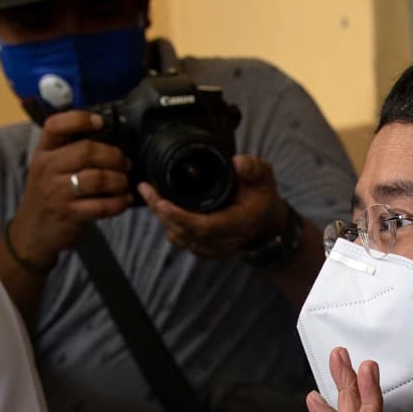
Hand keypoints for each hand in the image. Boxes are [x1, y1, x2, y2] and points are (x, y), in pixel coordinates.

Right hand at [8, 110, 135, 267]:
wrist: (32, 230)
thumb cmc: (48, 194)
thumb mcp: (48, 168)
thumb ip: (69, 151)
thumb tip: (106, 136)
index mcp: (43, 153)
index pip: (56, 125)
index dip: (80, 119)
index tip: (100, 122)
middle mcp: (47, 169)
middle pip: (86, 151)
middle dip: (114, 156)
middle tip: (125, 163)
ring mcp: (57, 192)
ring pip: (98, 178)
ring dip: (120, 180)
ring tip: (125, 182)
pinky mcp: (70, 214)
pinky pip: (102, 205)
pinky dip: (119, 202)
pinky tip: (124, 200)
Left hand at [140, 154, 286, 260]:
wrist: (265, 221)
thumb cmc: (262, 197)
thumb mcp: (264, 177)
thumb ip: (254, 168)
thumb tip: (237, 162)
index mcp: (239, 224)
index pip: (205, 227)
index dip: (181, 217)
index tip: (163, 202)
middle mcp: (224, 241)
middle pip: (185, 233)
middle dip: (162, 212)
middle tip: (147, 190)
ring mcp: (213, 248)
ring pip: (179, 237)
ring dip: (162, 217)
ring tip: (150, 194)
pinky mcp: (203, 249)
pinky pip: (180, 239)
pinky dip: (168, 223)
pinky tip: (161, 206)